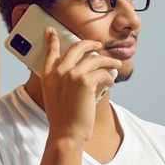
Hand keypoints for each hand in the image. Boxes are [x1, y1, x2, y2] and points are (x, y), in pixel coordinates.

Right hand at [40, 27, 121, 142]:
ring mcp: (72, 74)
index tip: (52, 31)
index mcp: (48, 75)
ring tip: (115, 64)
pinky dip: (110, 77)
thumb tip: (80, 71)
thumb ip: (62, 81)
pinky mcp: (86, 81)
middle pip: (77, 47)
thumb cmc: (63, 119)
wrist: (66, 133)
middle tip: (98, 45)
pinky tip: (112, 83)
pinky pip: (104, 73)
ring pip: (96, 59)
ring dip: (109, 61)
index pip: (51, 52)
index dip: (52, 40)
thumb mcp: (55, 96)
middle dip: (90, 43)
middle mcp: (59, 71)